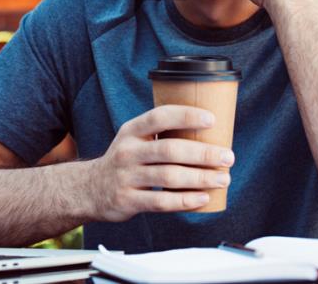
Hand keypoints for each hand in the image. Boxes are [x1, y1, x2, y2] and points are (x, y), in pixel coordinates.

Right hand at [89, 105, 234, 221]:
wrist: (90, 189)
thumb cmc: (125, 161)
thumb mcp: (134, 139)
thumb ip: (161, 135)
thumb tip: (209, 134)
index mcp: (132, 131)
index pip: (160, 117)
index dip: (186, 116)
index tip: (211, 119)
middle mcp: (128, 151)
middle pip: (170, 149)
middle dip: (203, 153)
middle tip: (227, 157)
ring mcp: (126, 176)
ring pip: (169, 176)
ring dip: (200, 178)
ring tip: (222, 178)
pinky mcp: (128, 200)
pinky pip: (161, 201)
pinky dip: (185, 200)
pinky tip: (203, 198)